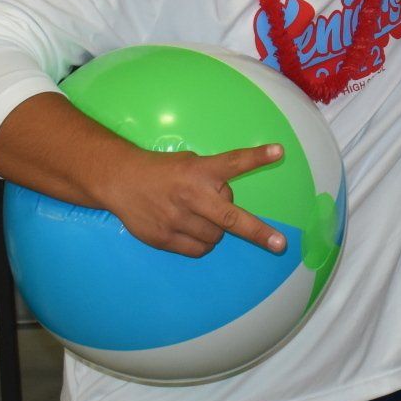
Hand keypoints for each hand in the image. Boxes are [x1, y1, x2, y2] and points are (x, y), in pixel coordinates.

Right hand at [101, 142, 287, 257]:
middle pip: (231, 218)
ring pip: (216, 236)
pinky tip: (193, 230)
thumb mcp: (189, 162)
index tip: (279, 151)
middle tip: (280, 244)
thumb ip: (211, 178)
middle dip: (258, 232)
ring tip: (201, 216)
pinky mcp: (164, 237)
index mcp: (199, 170)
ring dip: (217, 230)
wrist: (121, 180)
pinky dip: (203, 243)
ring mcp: (177, 219)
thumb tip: (228, 200)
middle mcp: (191, 195)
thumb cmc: (164, 170)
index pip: (233, 162)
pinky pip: (198, 249)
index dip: (256, 158)